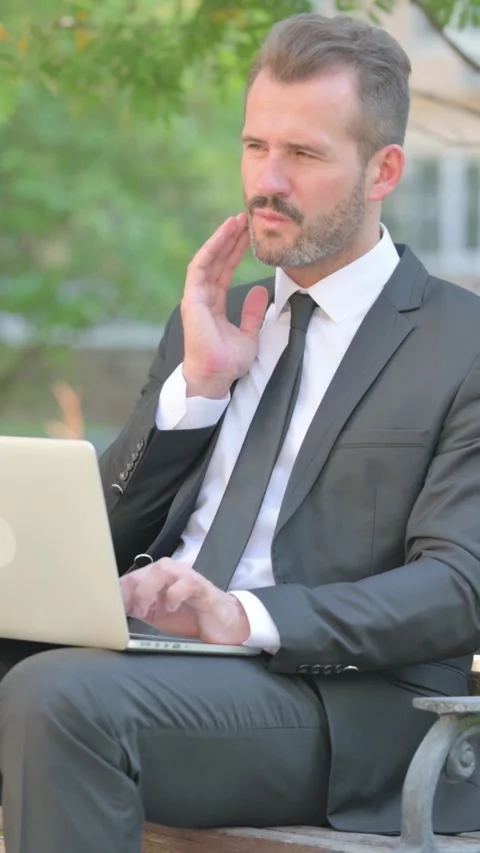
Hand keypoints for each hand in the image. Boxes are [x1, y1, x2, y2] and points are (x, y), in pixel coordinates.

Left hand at [120, 558, 250, 644]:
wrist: (223, 624)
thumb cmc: (189, 615)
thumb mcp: (156, 614)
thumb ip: (136, 608)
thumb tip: (110, 612)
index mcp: (156, 578)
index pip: (131, 578)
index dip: (118, 593)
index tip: (108, 611)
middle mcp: (170, 573)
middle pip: (143, 570)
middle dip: (131, 591)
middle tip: (130, 612)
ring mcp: (186, 577)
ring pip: (162, 569)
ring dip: (148, 589)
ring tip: (146, 610)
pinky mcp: (202, 588)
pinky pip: (186, 583)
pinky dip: (174, 595)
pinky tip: (171, 608)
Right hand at [181, 213, 268, 398]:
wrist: (216, 376)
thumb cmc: (228, 362)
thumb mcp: (249, 334)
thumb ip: (253, 313)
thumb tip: (261, 292)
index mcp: (214, 305)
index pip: (225, 272)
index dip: (236, 253)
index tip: (249, 236)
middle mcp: (204, 298)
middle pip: (217, 261)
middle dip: (231, 240)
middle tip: (245, 219)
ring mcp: (196, 298)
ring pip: (209, 260)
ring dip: (222, 239)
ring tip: (236, 221)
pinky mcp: (192, 299)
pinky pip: (200, 267)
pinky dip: (211, 249)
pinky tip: (223, 235)